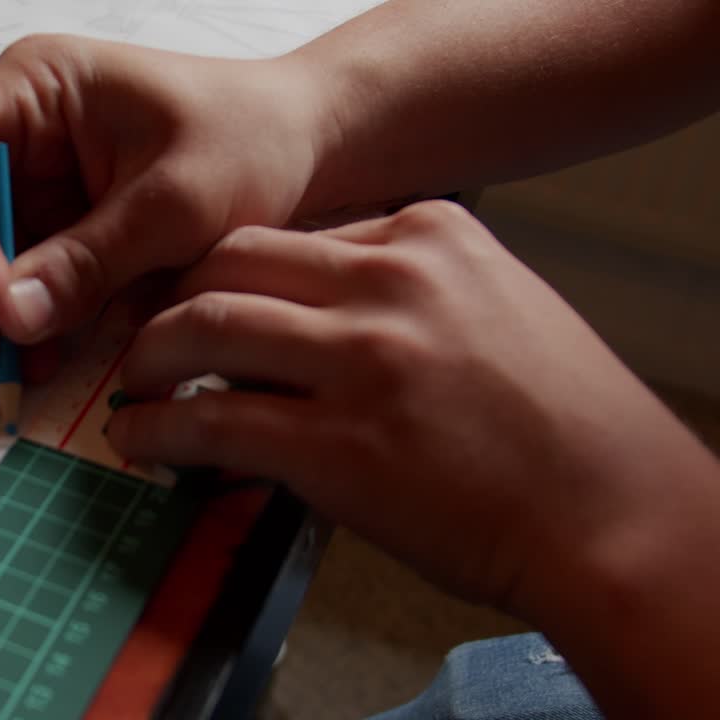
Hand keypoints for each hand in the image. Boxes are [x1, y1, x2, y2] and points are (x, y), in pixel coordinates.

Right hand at [0, 34, 332, 381]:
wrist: (301, 147)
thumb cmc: (249, 140)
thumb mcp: (174, 203)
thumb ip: (90, 259)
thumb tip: (14, 316)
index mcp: (36, 85)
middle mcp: (23, 128)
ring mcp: (39, 178)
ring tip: (18, 371)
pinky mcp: (61, 223)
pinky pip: (26, 275)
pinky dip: (31, 317)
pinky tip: (44, 357)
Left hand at [106, 200, 719, 617]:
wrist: (612, 516)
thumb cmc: (563, 425)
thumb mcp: (493, 307)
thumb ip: (403, 290)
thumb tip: (306, 314)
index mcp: (430, 235)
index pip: (293, 232)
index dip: (231, 270)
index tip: (203, 296)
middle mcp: (390, 282)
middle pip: (231, 257)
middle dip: (174, 294)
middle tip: (150, 330)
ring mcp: (360, 361)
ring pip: (207, 324)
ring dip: (151, 353)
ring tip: (137, 380)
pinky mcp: (336, 446)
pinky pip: (212, 420)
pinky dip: (158, 428)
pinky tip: (139, 438)